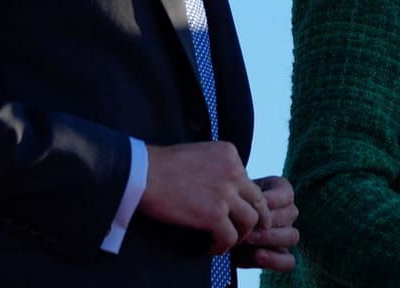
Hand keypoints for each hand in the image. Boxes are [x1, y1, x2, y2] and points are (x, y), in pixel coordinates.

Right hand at [140, 142, 268, 253]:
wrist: (142, 173)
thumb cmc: (161, 165)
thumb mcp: (199, 153)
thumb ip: (217, 166)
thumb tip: (225, 185)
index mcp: (230, 153)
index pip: (247, 180)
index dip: (241, 198)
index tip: (229, 209)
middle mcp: (234, 170)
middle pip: (258, 199)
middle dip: (254, 217)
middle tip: (243, 229)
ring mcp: (225, 193)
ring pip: (251, 220)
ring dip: (242, 233)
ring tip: (228, 240)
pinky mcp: (214, 214)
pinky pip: (230, 236)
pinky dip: (224, 246)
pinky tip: (213, 247)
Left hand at [233, 176, 299, 271]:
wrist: (214, 231)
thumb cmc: (224, 209)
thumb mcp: (232, 199)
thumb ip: (245, 199)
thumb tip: (257, 202)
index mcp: (279, 194)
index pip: (287, 194)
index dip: (275, 198)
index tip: (260, 201)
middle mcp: (286, 214)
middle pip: (290, 214)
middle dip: (269, 219)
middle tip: (249, 223)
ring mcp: (285, 236)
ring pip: (292, 236)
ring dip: (271, 238)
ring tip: (249, 239)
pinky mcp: (280, 257)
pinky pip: (289, 261)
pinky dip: (275, 259)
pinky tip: (258, 255)